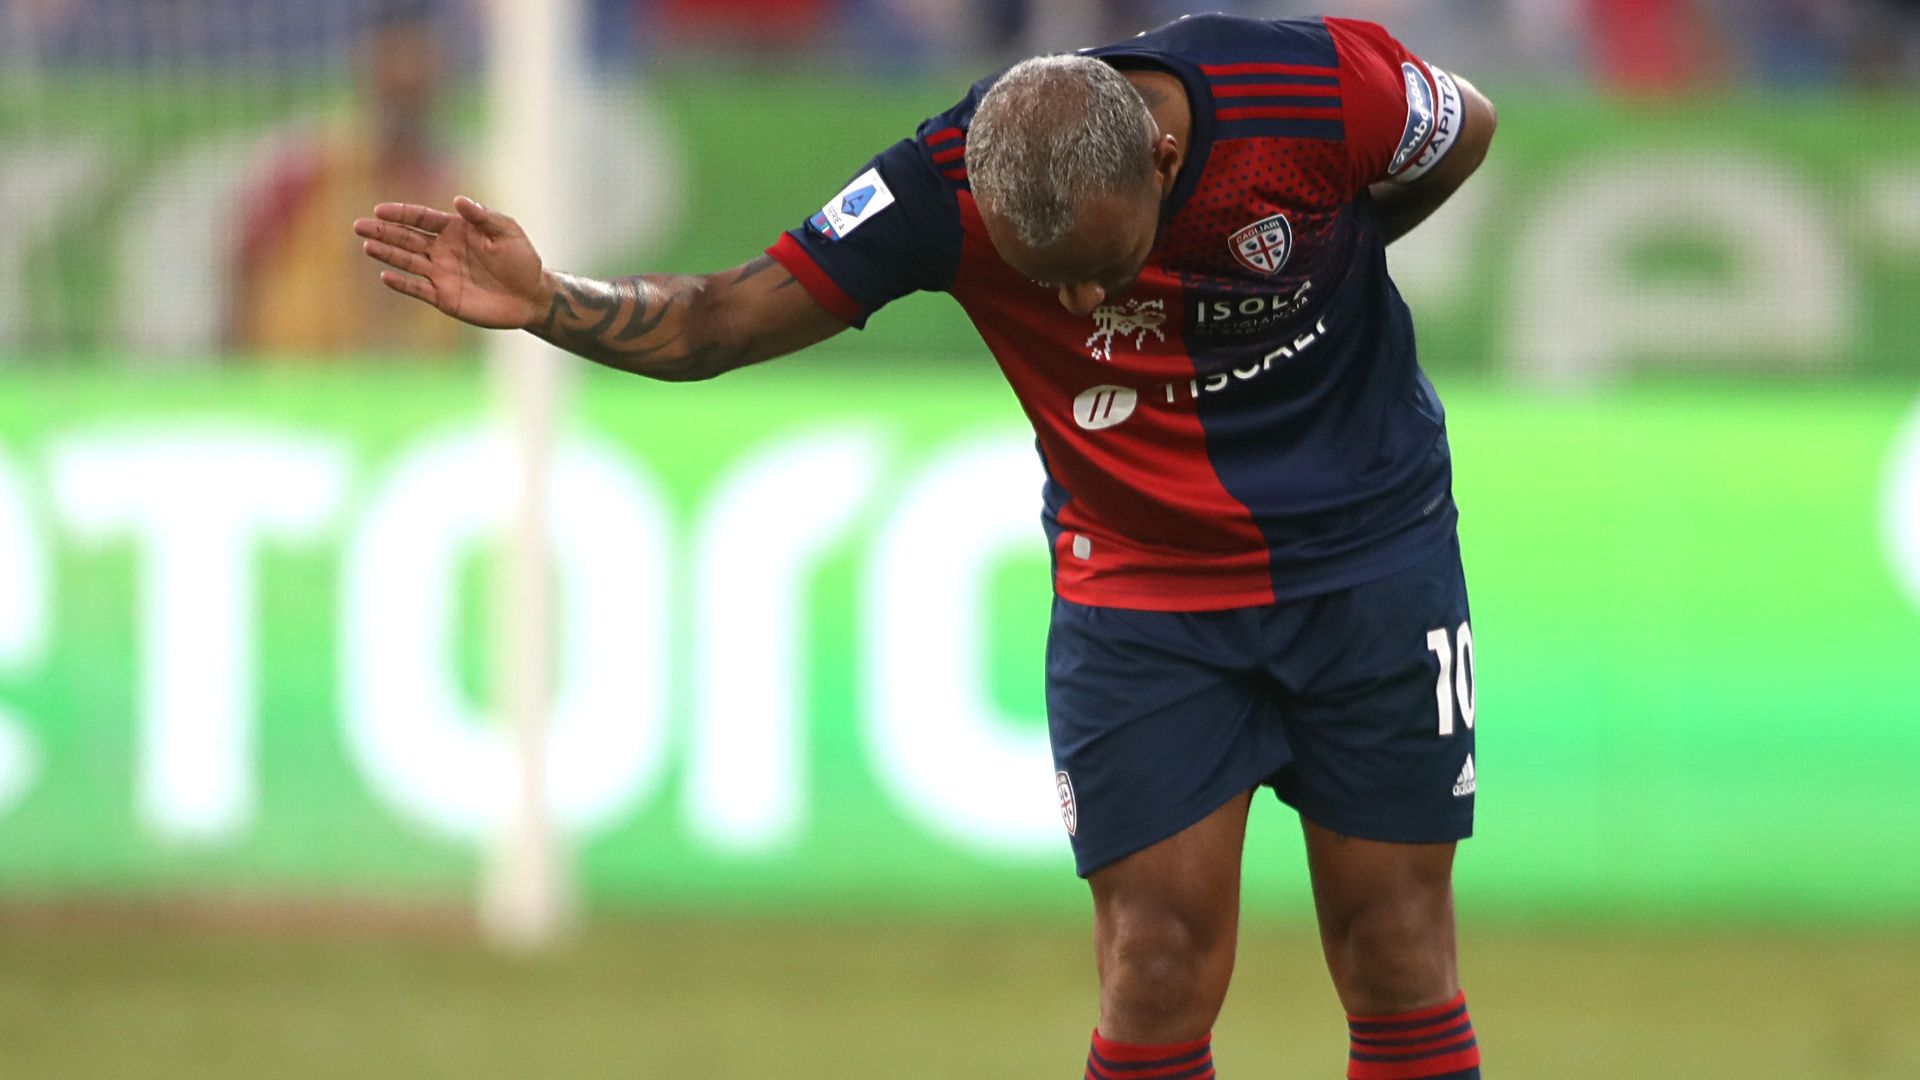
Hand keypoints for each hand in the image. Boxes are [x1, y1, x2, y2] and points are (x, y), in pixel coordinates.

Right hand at [353, 196, 550, 329]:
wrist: (531, 295)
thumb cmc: (521, 259)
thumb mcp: (507, 232)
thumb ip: (483, 217)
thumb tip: (459, 200)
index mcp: (455, 230)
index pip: (421, 218)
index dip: (401, 213)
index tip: (379, 210)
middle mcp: (443, 250)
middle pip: (407, 238)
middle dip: (383, 232)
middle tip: (359, 226)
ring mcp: (441, 274)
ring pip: (408, 261)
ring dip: (387, 254)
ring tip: (367, 246)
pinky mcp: (444, 297)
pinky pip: (418, 288)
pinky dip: (402, 283)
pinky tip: (386, 275)